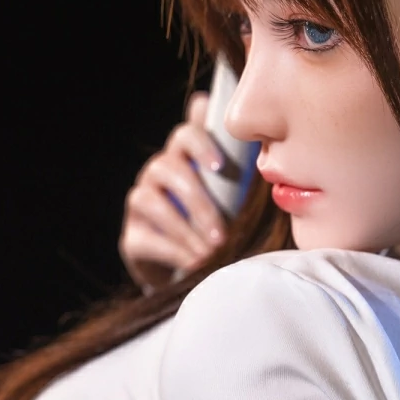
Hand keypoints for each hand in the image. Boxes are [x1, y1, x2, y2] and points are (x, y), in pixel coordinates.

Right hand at [118, 91, 228, 293]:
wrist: (191, 263)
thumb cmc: (219, 220)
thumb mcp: (234, 196)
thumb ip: (243, 172)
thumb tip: (267, 146)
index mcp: (184, 157)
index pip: (185, 135)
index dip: (200, 145)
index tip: (219, 167)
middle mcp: (157, 173)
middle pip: (167, 168)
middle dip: (198, 203)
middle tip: (222, 234)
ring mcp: (140, 203)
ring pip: (149, 200)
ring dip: (184, 229)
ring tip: (210, 252)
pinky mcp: (132, 237)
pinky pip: (145, 238)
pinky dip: (174, 252)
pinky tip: (196, 263)